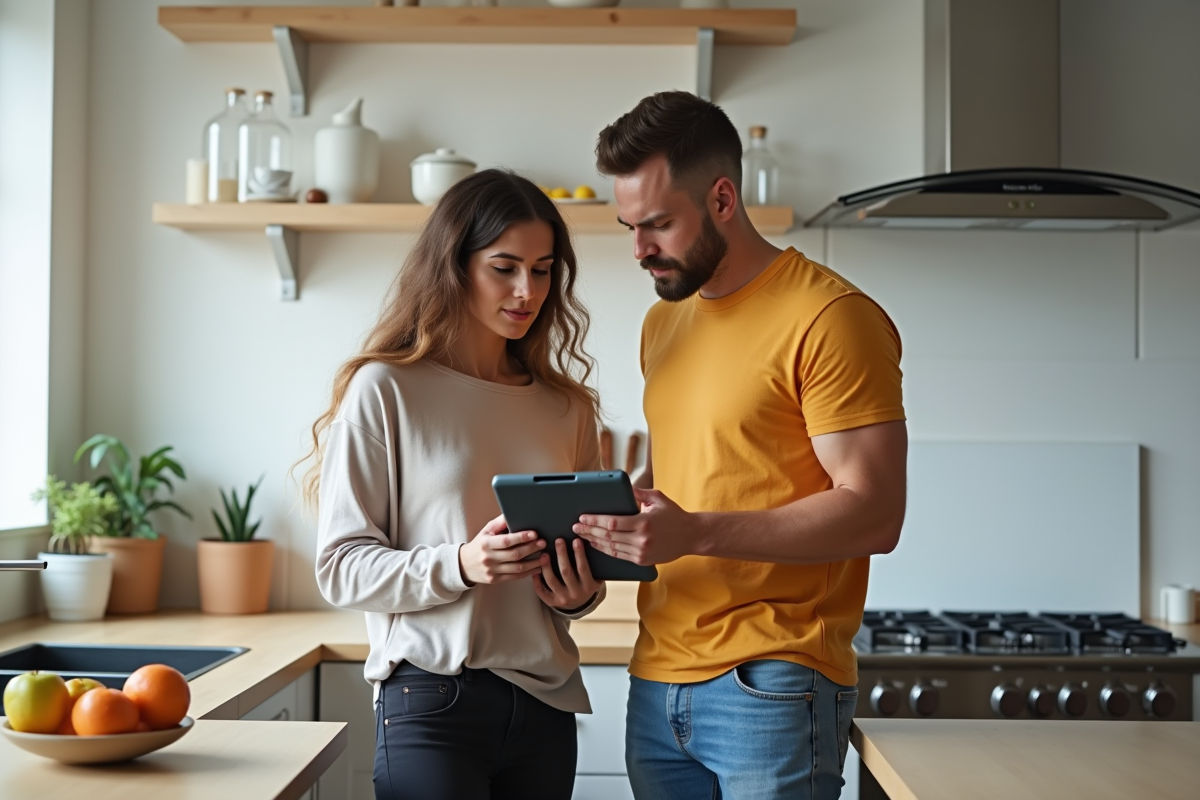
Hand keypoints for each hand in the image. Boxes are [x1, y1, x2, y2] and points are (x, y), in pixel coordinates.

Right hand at [459, 514, 546, 585]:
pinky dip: (529, 572)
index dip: (521, 537)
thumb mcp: (486, 531)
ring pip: (517, 568)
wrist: (464, 565)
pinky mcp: (495, 580)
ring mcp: (492, 571)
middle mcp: (488, 558)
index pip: (506, 541)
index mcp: (486, 544)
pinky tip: (538, 567)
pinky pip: (515, 577)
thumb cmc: (479, 544)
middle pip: (514, 554)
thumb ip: (500, 522)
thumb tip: (515, 512)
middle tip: (543, 543)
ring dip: (534, 562)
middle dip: (531, 548)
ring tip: (545, 556)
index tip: (534, 534)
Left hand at [532, 537, 604, 610]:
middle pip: (566, 572)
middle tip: (558, 541)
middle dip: (562, 555)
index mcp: (588, 586)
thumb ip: (593, 565)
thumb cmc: (587, 584)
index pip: (583, 568)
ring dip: (546, 567)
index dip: (579, 554)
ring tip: (543, 554)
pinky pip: (542, 592)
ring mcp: (563, 599)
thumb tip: (589, 544)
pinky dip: (537, 581)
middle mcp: (576, 593)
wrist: (580, 604)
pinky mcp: (552, 602)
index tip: (576, 540)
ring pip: (552, 581)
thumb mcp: (596, 577)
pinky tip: (535, 570)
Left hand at [573, 488, 694, 565]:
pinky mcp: (642, 561)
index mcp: (643, 523)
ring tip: (582, 535)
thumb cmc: (674, 515)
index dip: (595, 520)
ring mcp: (641, 552)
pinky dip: (605, 550)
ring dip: (594, 541)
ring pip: (611, 548)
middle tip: (576, 526)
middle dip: (589, 530)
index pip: (612, 523)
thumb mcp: (657, 498)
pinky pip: (619, 556)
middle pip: (608, 536)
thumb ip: (638, 493)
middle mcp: (641, 539)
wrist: (691, 536)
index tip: (582, 517)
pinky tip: (596, 545)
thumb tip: (623, 486)